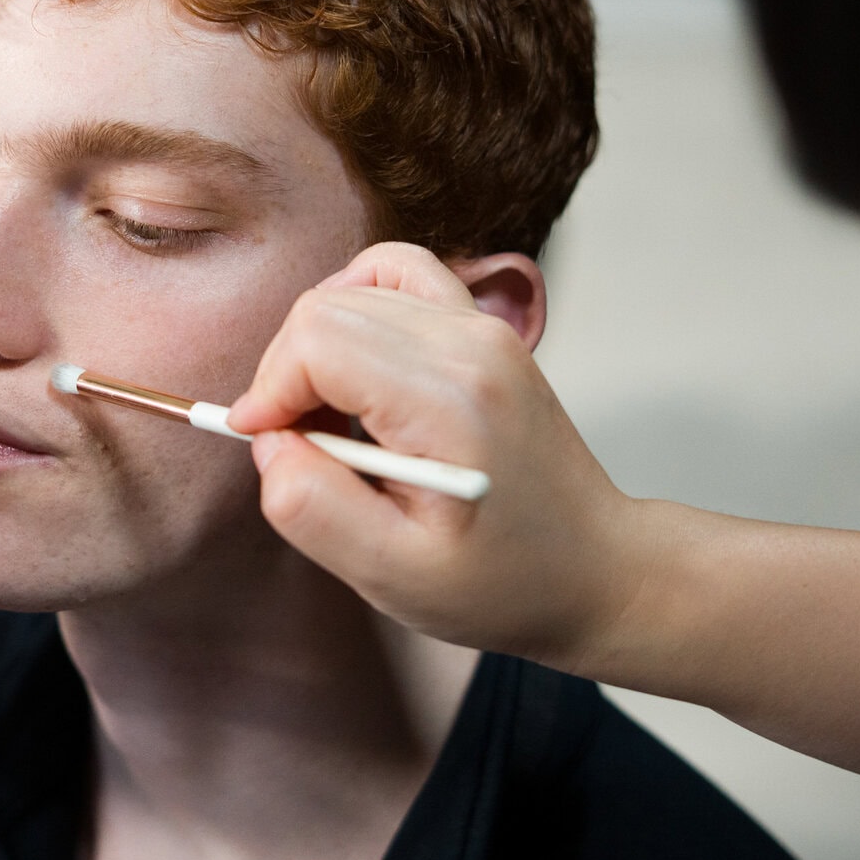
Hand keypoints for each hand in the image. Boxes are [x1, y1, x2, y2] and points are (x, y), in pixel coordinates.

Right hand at [226, 242, 638, 665]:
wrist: (595, 570)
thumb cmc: (503, 582)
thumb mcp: (392, 574)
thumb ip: (311, 506)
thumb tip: (268, 442)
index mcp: (448, 401)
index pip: (317, 339)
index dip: (269, 390)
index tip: (265, 444)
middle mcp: (470, 345)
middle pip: (327, 306)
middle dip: (287, 373)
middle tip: (302, 447)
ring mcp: (484, 329)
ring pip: (355, 286)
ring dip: (319, 345)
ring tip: (332, 415)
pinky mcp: (485, 330)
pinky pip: (398, 277)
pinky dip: (358, 310)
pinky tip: (359, 371)